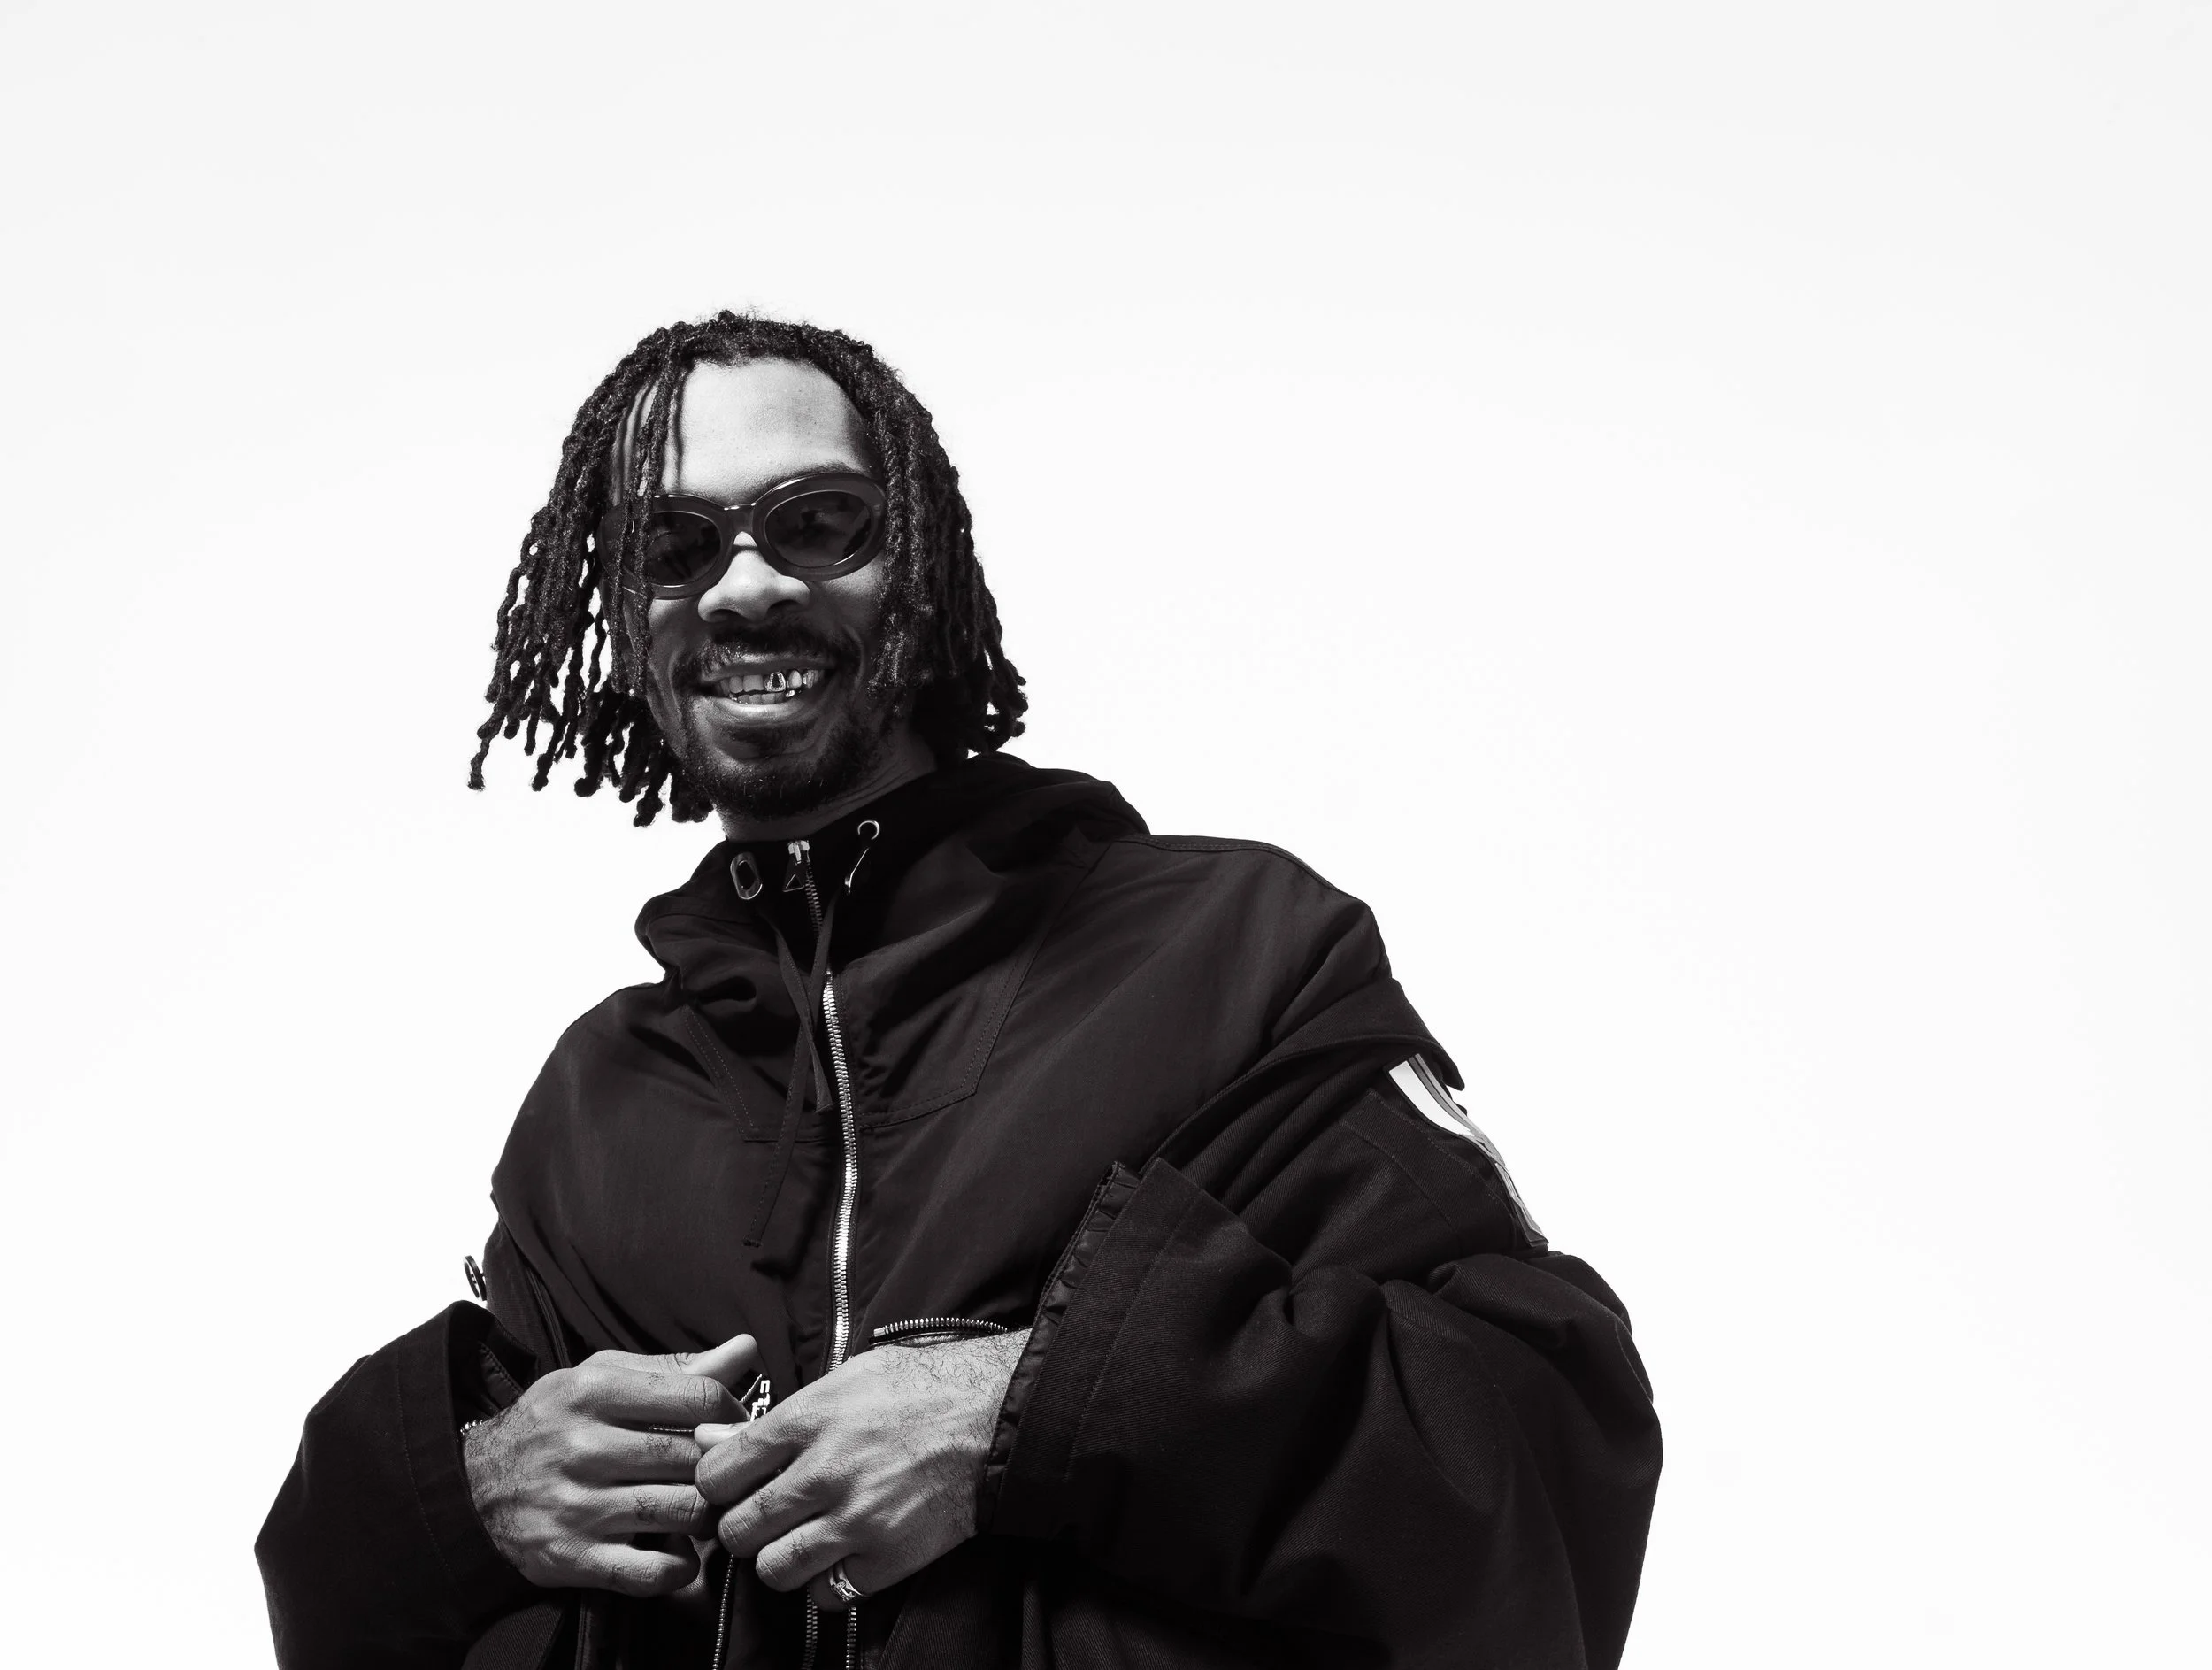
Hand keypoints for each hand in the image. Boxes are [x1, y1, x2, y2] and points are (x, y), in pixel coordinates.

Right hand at [464, 1333, 760, 1595]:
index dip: (733, 1412)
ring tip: (712, 1506)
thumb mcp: (602, 1377)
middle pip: (692, 1456)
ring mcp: (578, 1507)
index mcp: (595, 1392)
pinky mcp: (572, 1556)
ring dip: (710, 1513)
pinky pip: (647, 1572)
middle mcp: (584, 1447)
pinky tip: (684, 1552)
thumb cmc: (553, 1422)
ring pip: (681, 1511)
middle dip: (725, 1465)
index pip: (697, 1397)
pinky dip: (679, 1568)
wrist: (473, 1486)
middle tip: (736, 1471)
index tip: (736, 1424)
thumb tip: (745, 1349)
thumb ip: (674, 1368)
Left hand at [696, 1327, 1028, 1609]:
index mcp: (809, 1419)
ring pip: (773, 1569)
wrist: (993, 1418)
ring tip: (796, 1539)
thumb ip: (775, 1417)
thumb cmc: (919, 1390)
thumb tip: (710, 1437)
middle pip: (739, 1529)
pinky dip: (823, 1582)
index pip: (720, 1471)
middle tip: (761, 1516)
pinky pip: (825, 1594)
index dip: (717, 1482)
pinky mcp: (887, 1558)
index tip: (731, 1484)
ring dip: (777, 1558)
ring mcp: (856, 1520)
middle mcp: (826, 1472)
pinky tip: (835, 1555)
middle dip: (742, 1526)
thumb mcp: (844, 1379)